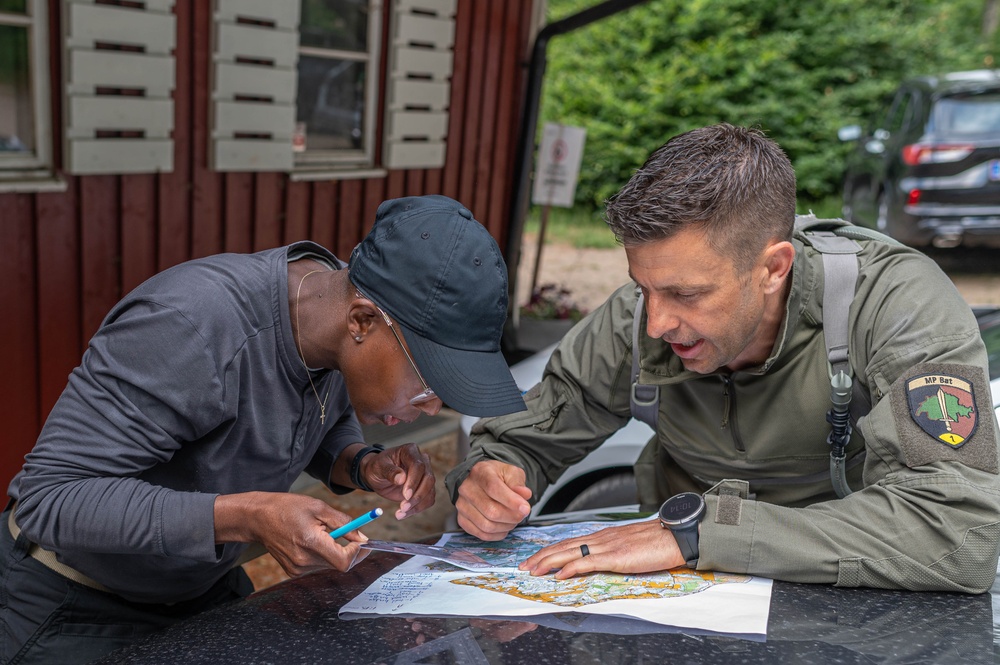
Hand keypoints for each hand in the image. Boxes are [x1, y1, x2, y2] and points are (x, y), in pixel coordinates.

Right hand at [215, 492, 369, 577]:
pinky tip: (311, 540)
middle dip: (348, 550)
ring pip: (328, 564)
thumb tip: (362, 536)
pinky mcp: (293, 571)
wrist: (258, 518)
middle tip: (349, 535)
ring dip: (333, 551)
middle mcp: (303, 561)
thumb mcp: (319, 507)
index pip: (344, 562)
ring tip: (321, 532)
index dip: (357, 553)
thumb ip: (344, 522)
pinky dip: (321, 554)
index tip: (360, 541)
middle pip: (338, 564)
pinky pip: (317, 565)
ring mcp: (297, 568)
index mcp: (311, 543)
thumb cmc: (287, 508)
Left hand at [360, 443, 434, 519]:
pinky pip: (428, 499)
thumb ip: (389, 471)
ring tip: (401, 513)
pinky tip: (405, 513)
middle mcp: (421, 461)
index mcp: (410, 451)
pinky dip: (418, 508)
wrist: (378, 475)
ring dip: (417, 505)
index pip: (418, 466)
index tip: (405, 495)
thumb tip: (401, 478)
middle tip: (403, 507)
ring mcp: (425, 474)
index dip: (414, 481)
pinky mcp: (424, 487)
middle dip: (417, 496)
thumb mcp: (378, 467)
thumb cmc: (377, 467)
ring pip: (430, 491)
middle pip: (428, 479)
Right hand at [455, 460, 531, 540]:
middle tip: (522, 515)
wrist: (481, 480)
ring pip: (486, 525)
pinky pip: (481, 534)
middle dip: (512, 517)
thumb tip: (525, 494)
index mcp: (480, 472)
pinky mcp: (462, 519)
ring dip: (505, 527)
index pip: (494, 489)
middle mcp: (467, 488)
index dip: (511, 501)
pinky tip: (504, 528)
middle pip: (491, 511)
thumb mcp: (511, 472)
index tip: (526, 509)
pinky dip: (496, 535)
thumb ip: (518, 483)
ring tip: (513, 520)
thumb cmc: (498, 477)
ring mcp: (462, 505)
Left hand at [519, 519, 683, 578]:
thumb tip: (599, 560)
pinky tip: (559, 575)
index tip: (535, 558)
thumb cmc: (657, 541)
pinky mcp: (616, 557)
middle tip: (523, 566)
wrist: (675, 536)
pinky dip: (570, 568)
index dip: (550, 550)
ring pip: (570, 552)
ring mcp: (607, 546)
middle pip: (563, 546)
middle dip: (541, 556)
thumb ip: (612, 550)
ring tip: (532, 570)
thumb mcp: (628, 545)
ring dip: (548, 562)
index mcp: (603, 536)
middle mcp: (601, 538)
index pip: (569, 542)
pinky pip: (587, 562)